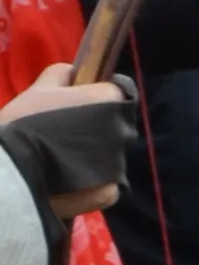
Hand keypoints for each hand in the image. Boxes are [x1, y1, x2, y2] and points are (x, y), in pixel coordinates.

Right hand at [0, 77, 136, 226]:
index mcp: (108, 100)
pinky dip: (94, 185)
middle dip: (100, 130)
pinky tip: (71, 183)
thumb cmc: (23, 124)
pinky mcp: (110, 191)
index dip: (99, 99)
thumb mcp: (38, 90)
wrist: (12, 172)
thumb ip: (61, 74)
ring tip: (65, 163)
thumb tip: (73, 73)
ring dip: (97, 158)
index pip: (117, 93)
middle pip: (118, 127)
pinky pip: (108, 185)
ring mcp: (118, 163)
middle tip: (68, 138)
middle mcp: (121, 130)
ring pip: (113, 158)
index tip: (81, 108)